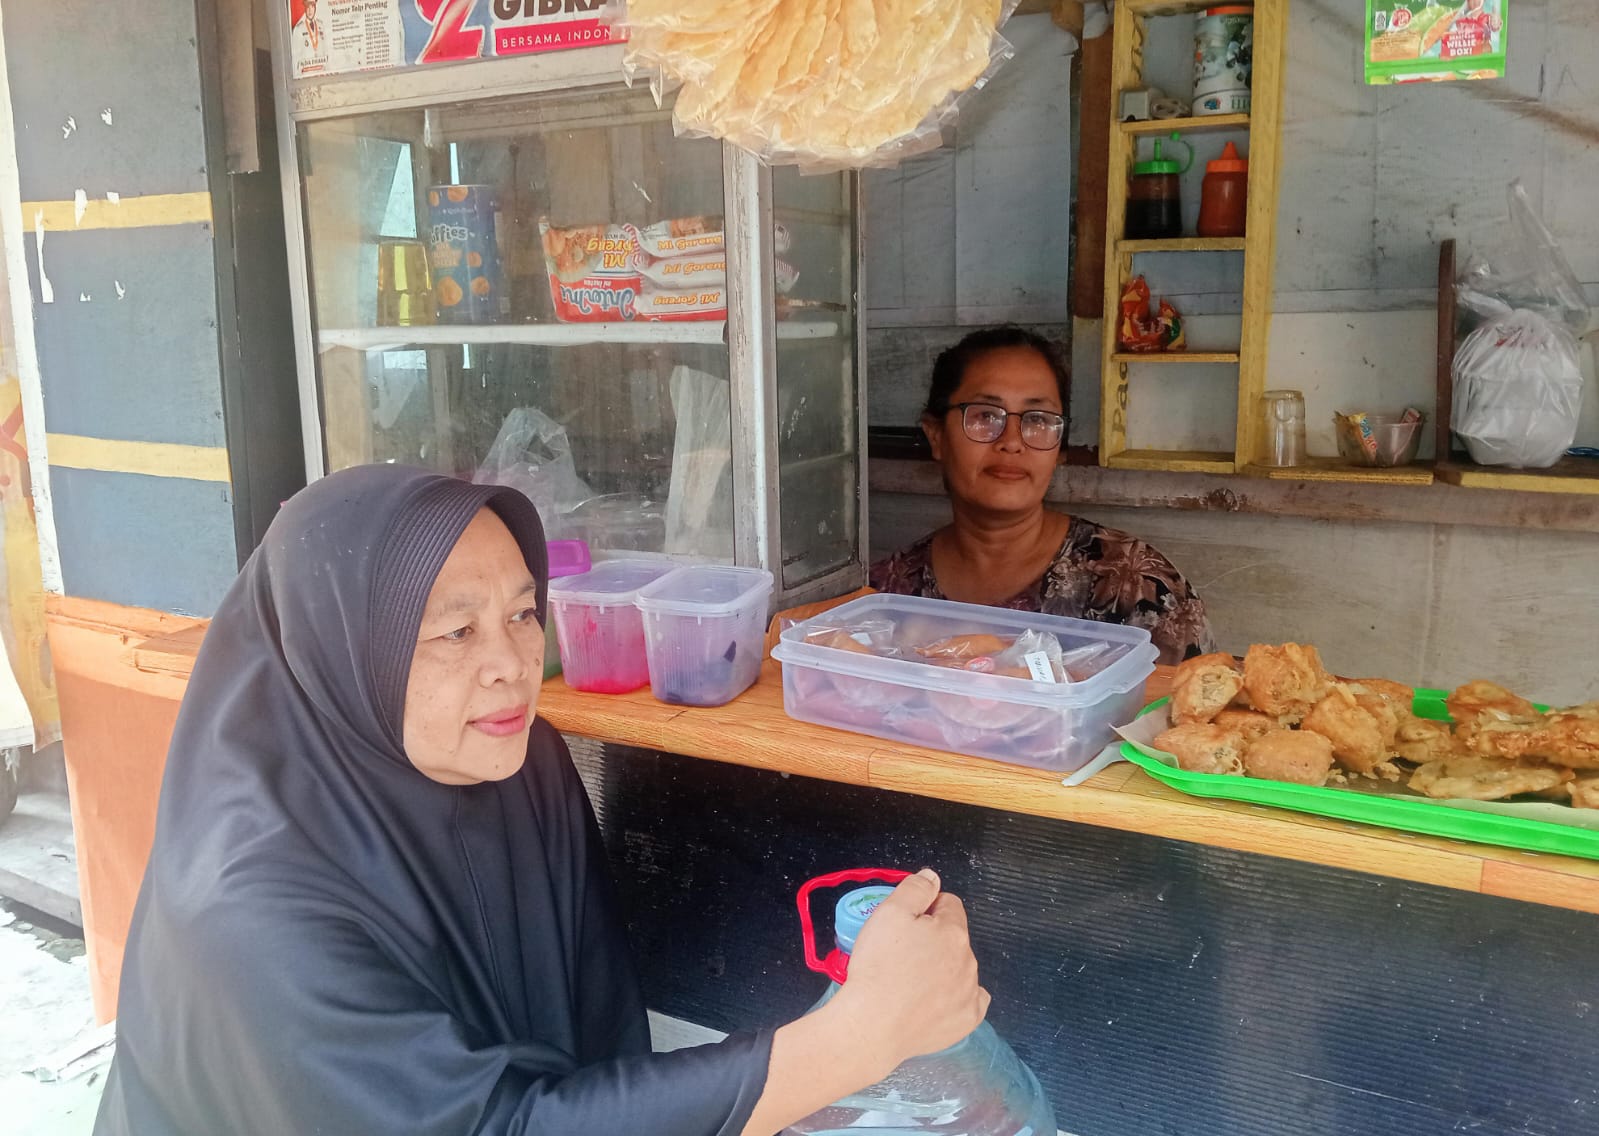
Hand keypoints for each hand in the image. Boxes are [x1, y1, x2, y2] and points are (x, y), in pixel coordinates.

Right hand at [739, 870, 989, 1135]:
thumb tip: (933, 877)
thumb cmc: (879, 965)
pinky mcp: (967, 1021)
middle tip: (902, 952)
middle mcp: (969, 960)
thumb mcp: (888, 913)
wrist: (873, 1025)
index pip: (949, 904)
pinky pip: (971, 1000)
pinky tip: (937, 1001)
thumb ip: (914, 889)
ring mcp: (970, 993)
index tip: (905, 922)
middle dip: (934, 938)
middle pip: (954, 937)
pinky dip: (957, 996)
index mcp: (953, 931)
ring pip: (960, 968)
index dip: (927, 907)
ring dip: (943, 966)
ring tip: (911, 980)